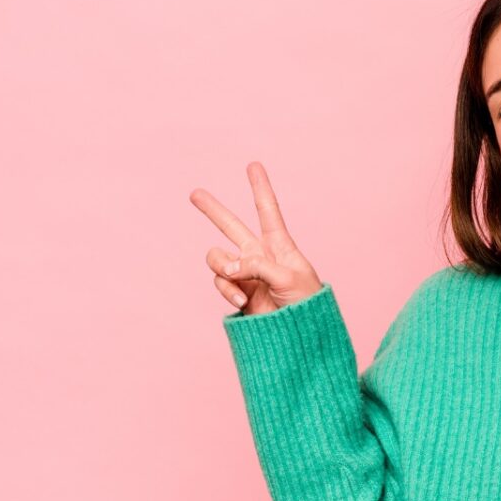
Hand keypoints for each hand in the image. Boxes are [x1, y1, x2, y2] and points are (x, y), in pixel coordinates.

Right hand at [189, 161, 322, 314]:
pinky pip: (220, 282)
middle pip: (231, 226)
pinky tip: (242, 302)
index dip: (260, 187)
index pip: (268, 211)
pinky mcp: (236, 292)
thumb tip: (227, 268)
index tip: (253, 165)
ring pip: (217, 258)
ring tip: (238, 283)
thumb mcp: (287, 277)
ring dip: (223, 268)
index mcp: (279, 246)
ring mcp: (245, 274)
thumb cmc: (305, 304)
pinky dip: (227, 290)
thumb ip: (255, 266)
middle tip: (195, 194)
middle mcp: (259, 256)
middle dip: (213, 210)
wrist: (299, 335)